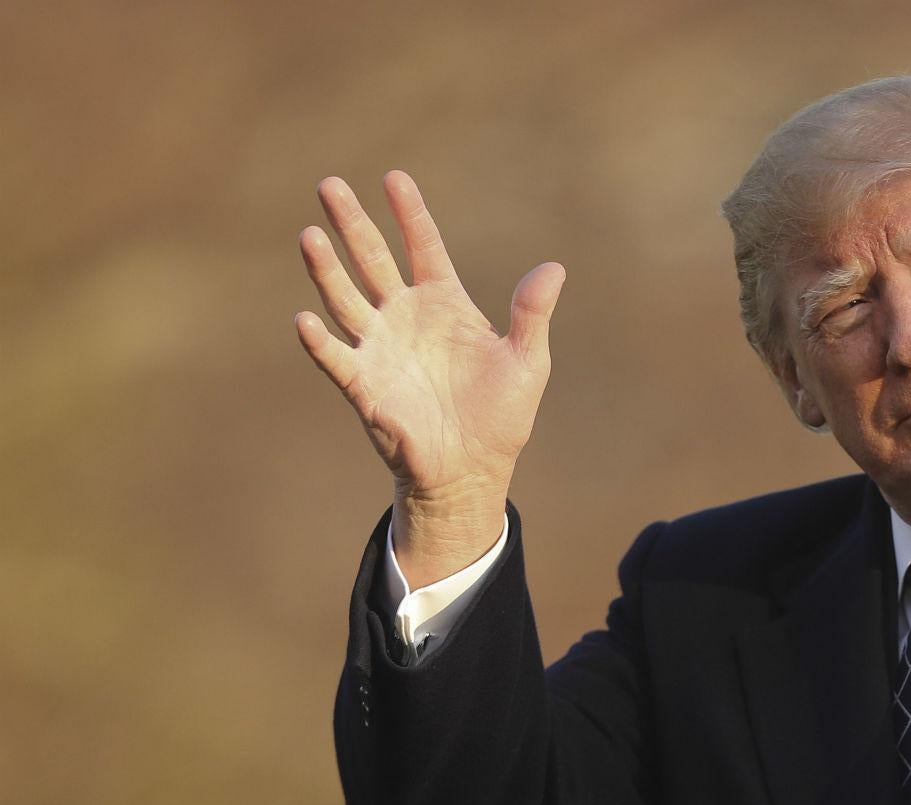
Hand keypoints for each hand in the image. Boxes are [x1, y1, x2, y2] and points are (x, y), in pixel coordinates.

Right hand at [295, 171, 562, 576]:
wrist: (474, 469)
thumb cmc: (501, 416)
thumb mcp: (528, 362)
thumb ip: (533, 315)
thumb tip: (555, 268)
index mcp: (444, 304)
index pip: (423, 247)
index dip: (409, 213)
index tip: (394, 178)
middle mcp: (405, 317)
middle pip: (373, 260)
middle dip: (353, 224)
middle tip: (330, 184)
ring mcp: (380, 348)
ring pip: (346, 299)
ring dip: (327, 270)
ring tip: (310, 235)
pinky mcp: (364, 386)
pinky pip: (336, 358)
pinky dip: (319, 342)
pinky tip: (304, 320)